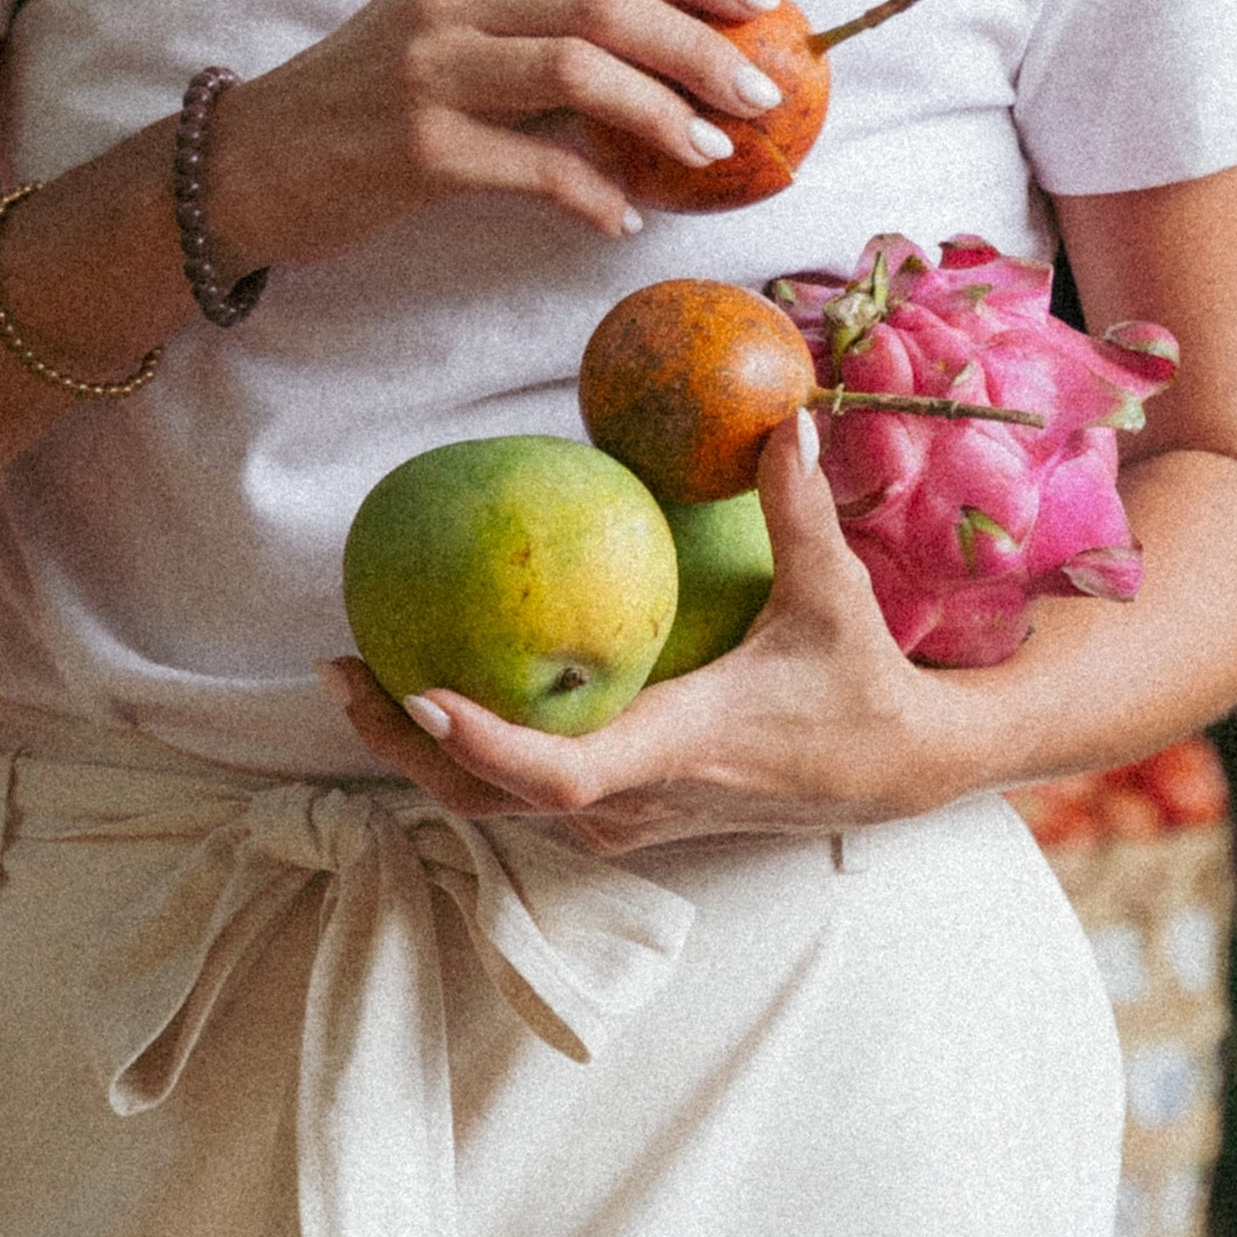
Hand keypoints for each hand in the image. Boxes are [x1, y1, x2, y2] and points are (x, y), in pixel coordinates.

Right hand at [211, 0, 794, 263]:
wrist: (250, 163)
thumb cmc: (366, 101)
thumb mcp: (449, 30)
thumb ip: (540, 24)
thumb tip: (670, 54)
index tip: (762, 3)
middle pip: (608, 0)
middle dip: (700, 46)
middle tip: (759, 93)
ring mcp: (430, 67)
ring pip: (581, 70)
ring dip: (663, 114)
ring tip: (711, 152)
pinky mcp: (417, 147)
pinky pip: (536, 166)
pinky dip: (593, 193)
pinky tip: (621, 218)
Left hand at [333, 411, 988, 842]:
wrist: (897, 770)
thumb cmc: (861, 683)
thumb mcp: (833, 593)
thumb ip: (799, 508)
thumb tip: (779, 417)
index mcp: (681, 746)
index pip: (562, 770)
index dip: (483, 743)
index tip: (415, 694)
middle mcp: (640, 799)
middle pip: (489, 797)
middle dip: (402, 743)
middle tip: (338, 669)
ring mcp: (627, 820)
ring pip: (495, 805)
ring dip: (420, 753)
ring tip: (358, 677)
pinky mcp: (624, 820)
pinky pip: (523, 797)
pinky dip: (467, 755)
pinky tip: (429, 692)